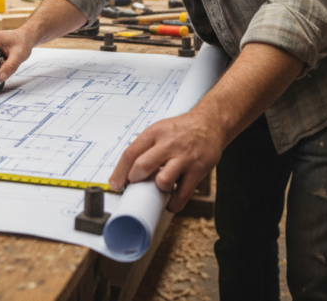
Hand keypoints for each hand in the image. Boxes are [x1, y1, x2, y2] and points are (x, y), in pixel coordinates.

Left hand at [108, 109, 226, 212]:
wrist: (211, 123)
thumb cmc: (182, 129)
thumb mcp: (159, 130)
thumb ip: (144, 148)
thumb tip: (126, 171)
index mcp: (155, 133)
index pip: (130, 153)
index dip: (120, 172)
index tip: (116, 184)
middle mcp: (169, 144)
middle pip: (142, 166)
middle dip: (135, 180)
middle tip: (136, 185)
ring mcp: (184, 157)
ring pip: (163, 181)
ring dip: (157, 189)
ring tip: (159, 188)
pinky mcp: (198, 169)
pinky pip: (183, 194)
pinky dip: (174, 203)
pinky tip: (171, 203)